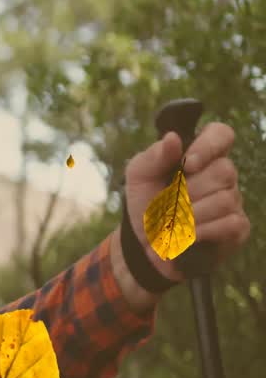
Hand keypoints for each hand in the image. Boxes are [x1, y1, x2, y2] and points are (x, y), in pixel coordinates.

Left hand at [123, 121, 250, 282]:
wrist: (146, 243)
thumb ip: (153, 156)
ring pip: (225, 199)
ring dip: (190, 214)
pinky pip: (230, 224)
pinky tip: (185, 236)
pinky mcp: (238, 227)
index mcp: (200, 155)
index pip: (221, 134)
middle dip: (189, 190)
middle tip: (169, 202)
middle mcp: (223, 175)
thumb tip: (173, 137)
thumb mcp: (139, 177)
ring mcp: (234, 200)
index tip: (187, 163)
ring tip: (172, 221)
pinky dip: (201, 231)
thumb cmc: (146, 203)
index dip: (209, 146)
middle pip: (225, 170)